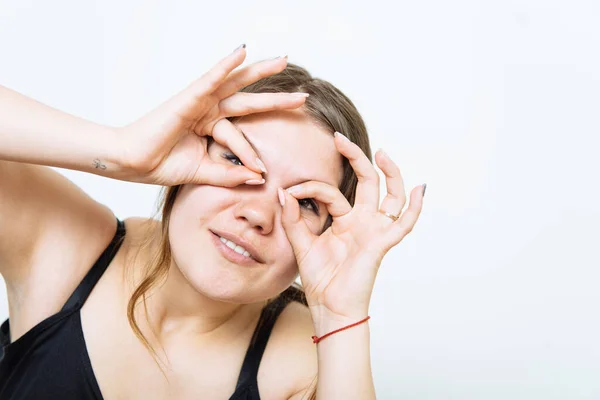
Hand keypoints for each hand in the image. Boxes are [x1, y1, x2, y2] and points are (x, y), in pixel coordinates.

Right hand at [117, 46, 307, 185]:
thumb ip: (231, 173)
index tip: (262, 172)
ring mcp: (200, 101)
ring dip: (260, 72)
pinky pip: (211, 78)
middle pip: (248, 100)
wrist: (133, 163)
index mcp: (211, 127)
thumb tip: (258, 177)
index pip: (242, 134)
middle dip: (276, 98)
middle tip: (302, 96)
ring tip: (283, 61)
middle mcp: (208, 110)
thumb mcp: (205, 171)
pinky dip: (226, 65)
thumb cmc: (161, 164)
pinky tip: (242, 52)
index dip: (253, 154)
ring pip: (236, 83)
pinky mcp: (188, 96)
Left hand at [278, 132, 424, 321]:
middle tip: (339, 138)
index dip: (310, 187)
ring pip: (390, 195)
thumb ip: (294, 220)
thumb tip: (284, 192)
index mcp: (343, 221)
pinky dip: (415, 207)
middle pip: (366, 182)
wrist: (330, 309)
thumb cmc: (320, 280)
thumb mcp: (301, 245)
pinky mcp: (381, 243)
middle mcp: (361, 221)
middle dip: (355, 158)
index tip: (289, 191)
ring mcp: (374, 230)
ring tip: (381, 152)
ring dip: (390, 173)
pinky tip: (421, 189)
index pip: (330, 192)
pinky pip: (404, 224)